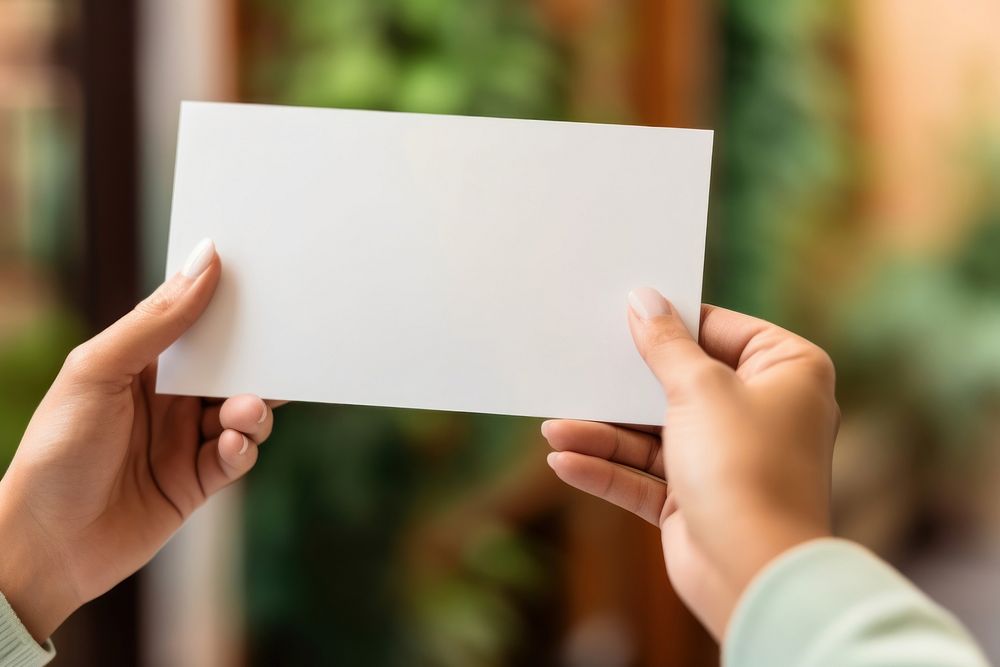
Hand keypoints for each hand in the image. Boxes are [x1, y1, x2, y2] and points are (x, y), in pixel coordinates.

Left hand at [0, 239, 277, 641]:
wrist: (44, 546)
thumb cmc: (56, 451)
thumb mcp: (99, 371)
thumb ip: (157, 320)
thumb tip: (206, 260)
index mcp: (141, 364)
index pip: (195, 322)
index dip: (228, 306)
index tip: (264, 288)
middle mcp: (167, 399)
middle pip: (230, 368)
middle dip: (256, 362)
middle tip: (277, 355)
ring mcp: (184, 440)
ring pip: (243, 412)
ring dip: (252, 409)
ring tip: (243, 413)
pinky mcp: (198, 482)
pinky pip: (238, 457)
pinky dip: (242, 448)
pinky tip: (229, 447)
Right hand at [542, 288, 838, 636]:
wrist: (754, 572)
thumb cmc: (746, 467)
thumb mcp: (700, 388)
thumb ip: (666, 345)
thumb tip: (645, 301)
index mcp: (787, 372)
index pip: (720, 329)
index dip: (671, 321)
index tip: (622, 309)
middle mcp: (762, 412)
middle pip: (680, 382)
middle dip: (625, 384)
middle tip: (580, 362)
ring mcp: (728, 458)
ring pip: (655, 434)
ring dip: (603, 434)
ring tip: (552, 427)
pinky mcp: (698, 500)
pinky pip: (645, 476)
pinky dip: (607, 469)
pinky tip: (564, 461)